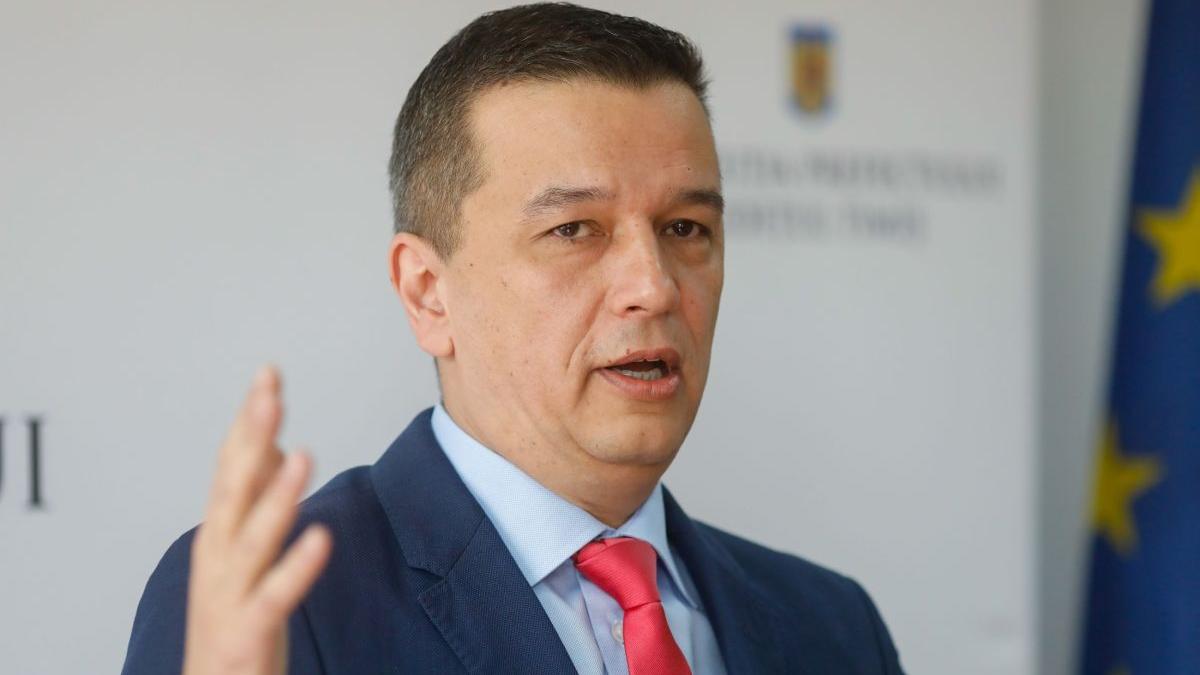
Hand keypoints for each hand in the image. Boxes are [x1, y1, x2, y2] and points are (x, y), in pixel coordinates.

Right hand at [182, 367, 332, 674]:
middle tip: (270, 392)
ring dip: (276, 494)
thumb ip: (258, 498)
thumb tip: (276, 447)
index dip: (248, 418)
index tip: (269, 373)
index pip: (232, 462)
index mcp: (220, 531)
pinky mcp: (248, 629)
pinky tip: (321, 538)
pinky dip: (296, 566)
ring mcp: (229, 592)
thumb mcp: (246, 550)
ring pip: (252, 536)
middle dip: (251, 437)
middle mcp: (218, 555)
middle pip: (233, 486)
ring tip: (303, 454)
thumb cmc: (232, 619)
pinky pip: (275, 594)